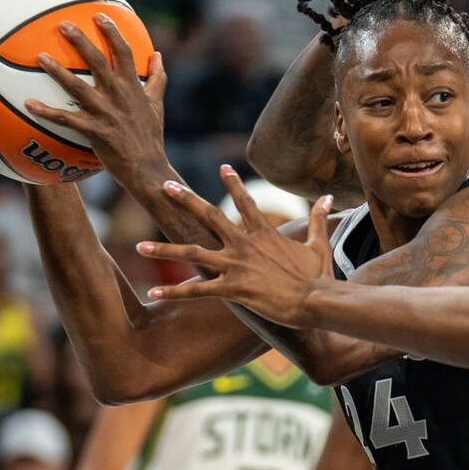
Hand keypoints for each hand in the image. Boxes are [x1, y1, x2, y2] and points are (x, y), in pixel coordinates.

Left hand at [24, 14, 169, 186]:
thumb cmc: (151, 138)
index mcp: (134, 88)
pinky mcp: (95, 132)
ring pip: (78, 87)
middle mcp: (119, 96)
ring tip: (40, 57)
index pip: (125, 53)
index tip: (99, 15)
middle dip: (82, 41)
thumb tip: (158, 55)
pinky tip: (28, 103)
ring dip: (58, 71)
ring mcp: (106, 113)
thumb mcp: (157, 105)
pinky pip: (66, 119)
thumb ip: (157, 79)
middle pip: (99, 62)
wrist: (148, 169)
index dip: (112, 32)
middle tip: (64, 24)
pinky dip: (46, 111)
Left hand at [137, 166, 335, 327]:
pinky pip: (197, 290)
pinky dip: (174, 292)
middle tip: (165, 186)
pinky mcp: (233, 288)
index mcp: (265, 233)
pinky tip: (154, 293)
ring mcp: (236, 265)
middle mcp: (244, 244)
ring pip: (192, 253)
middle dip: (185, 199)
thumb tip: (328, 197)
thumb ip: (317, 218)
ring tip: (139, 247)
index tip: (221, 168)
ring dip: (164, 250)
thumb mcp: (319, 244)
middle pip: (209, 216)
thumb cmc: (319, 276)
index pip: (245, 201)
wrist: (317, 301)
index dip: (232, 183)